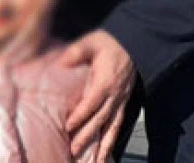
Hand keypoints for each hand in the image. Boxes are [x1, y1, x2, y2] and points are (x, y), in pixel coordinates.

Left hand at [61, 30, 135, 162]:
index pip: (93, 101)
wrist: (132, 44)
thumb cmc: (109, 43)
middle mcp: (115, 95)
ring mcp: (121, 101)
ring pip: (111, 127)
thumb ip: (77, 52)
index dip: (81, 114)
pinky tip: (104, 155)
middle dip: (87, 136)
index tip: (69, 126)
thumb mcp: (92, 42)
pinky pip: (118, 126)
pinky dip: (112, 142)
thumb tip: (61, 64)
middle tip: (73, 150)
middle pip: (101, 119)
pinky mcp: (123, 105)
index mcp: (106, 80)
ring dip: (102, 146)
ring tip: (94, 162)